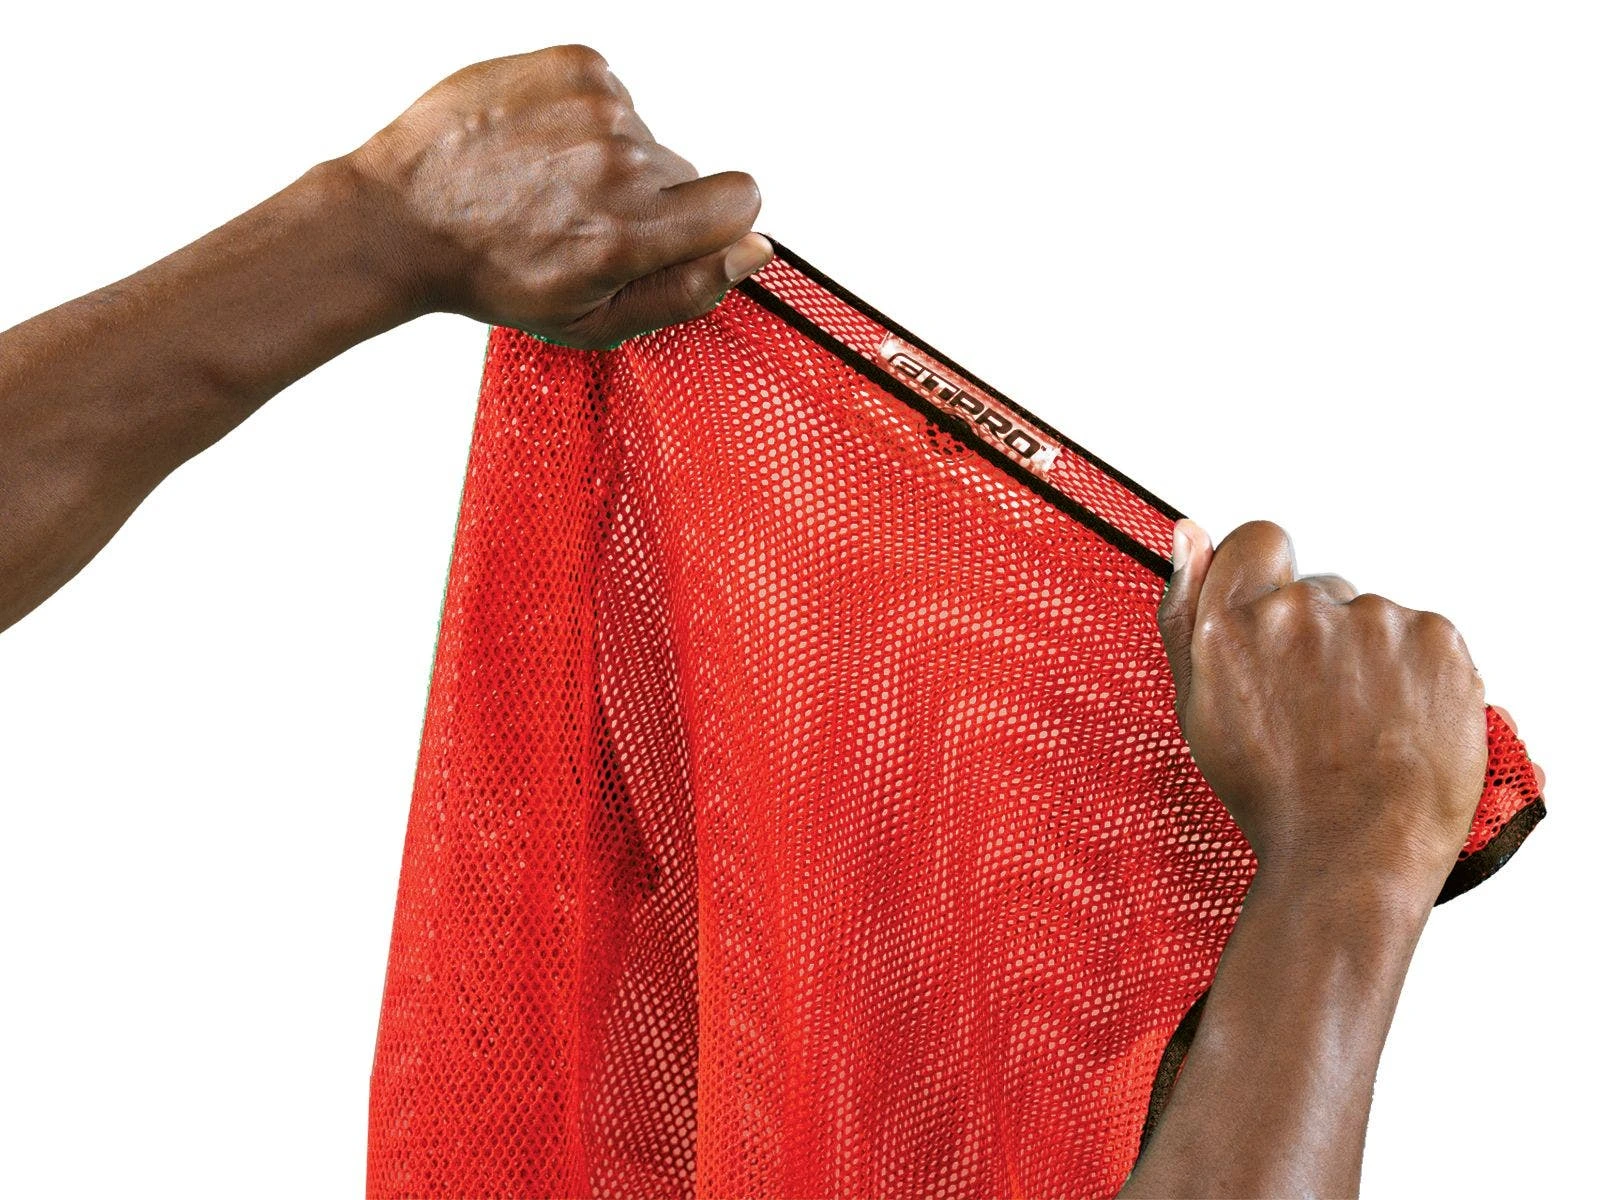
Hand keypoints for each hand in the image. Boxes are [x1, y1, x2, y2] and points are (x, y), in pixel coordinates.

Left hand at [342, 44, 770, 347]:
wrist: (402, 216)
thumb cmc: (490, 275)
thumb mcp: (591, 322)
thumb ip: (686, 292)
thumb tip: (752, 251)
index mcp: (631, 232)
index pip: (741, 201)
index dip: (712, 222)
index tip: (670, 233)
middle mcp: (619, 162)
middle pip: (686, 171)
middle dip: (648, 198)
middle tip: (579, 219)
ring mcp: (595, 104)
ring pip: (644, 135)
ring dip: (610, 158)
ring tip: (548, 183)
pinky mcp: (573, 64)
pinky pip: (613, 95)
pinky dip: (584, 118)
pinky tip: (540, 146)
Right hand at [1156, 518, 1526, 897]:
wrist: (1352, 856)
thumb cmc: (1272, 795)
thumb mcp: (1199, 707)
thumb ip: (1184, 610)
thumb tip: (1188, 531)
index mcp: (1230, 623)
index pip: (1259, 541)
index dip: (1269, 578)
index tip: (1279, 628)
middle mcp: (1298, 610)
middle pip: (1319, 591)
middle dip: (1320, 638)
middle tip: (1322, 711)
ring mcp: (1372, 621)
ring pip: (1372, 619)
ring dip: (1370, 659)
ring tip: (1363, 728)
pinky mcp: (1434, 640)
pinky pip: (1423, 637)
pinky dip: (1418, 674)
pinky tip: (1400, 723)